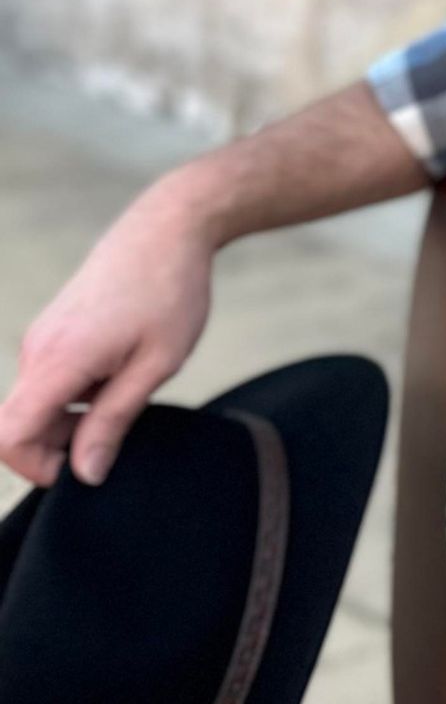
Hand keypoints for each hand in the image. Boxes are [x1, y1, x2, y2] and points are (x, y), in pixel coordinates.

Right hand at [0, 175, 218, 487]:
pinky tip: (121, 369)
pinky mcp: (52, 330)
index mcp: (59, 360)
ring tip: (129, 387)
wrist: (167, 228)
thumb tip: (85, 474)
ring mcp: (41, 337)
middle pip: (22, 425)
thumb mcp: (157, 363)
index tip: (85, 467)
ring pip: (37, 403)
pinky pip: (50, 379)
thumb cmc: (171, 292)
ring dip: (74, 415)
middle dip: (62, 443)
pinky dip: (77, 390)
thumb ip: (114, 420)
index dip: (37, 467)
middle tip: (121, 427)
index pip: (9, 436)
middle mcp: (38, 349)